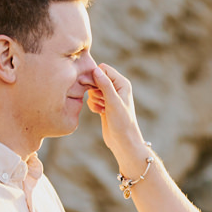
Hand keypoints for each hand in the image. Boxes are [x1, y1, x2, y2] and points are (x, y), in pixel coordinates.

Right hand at [87, 62, 148, 177]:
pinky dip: (93, 105)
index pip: (103, 69)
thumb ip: (104, 85)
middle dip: (93, 88)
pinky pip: (92, 99)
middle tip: (99, 100)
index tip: (89, 86)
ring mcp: (110, 97)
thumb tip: (95, 69)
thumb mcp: (113, 102)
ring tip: (102, 108)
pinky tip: (99, 112)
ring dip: (93, 98)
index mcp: (122, 83)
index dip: (94, 75)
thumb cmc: (122, 122)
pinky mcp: (104, 105)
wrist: (123, 141)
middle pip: (97, 78)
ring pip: (93, 89)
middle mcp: (116, 88)